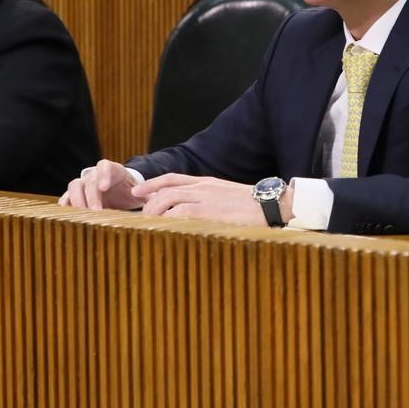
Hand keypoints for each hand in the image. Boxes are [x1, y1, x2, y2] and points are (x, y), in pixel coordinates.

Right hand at [60, 159, 141, 209]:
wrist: (118, 192)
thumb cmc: (130, 192)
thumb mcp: (140, 193)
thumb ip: (148, 195)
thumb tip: (159, 199)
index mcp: (113, 170)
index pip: (105, 166)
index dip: (103, 174)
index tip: (104, 187)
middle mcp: (96, 174)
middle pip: (89, 179)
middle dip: (92, 195)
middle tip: (96, 211)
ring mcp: (84, 183)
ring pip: (74, 185)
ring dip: (77, 200)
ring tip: (83, 215)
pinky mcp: (75, 195)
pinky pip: (66, 196)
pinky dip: (65, 204)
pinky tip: (67, 215)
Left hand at [133, 174, 266, 226]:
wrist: (271, 204)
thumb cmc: (252, 205)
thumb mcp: (226, 197)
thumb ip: (208, 200)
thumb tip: (193, 211)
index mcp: (206, 182)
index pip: (172, 178)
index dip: (151, 184)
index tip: (136, 191)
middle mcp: (203, 187)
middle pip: (165, 189)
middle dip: (148, 202)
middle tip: (140, 216)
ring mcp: (206, 197)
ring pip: (168, 199)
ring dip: (154, 211)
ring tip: (148, 225)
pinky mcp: (210, 211)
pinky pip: (180, 212)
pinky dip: (167, 220)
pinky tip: (162, 229)